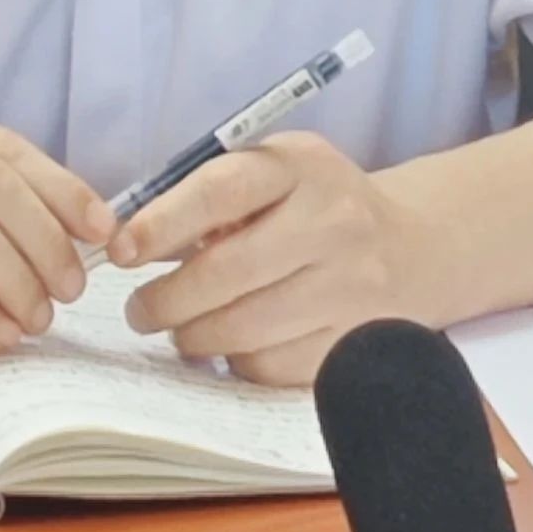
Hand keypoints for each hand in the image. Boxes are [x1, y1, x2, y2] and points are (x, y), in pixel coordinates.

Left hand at [111, 132, 425, 385]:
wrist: (412, 248)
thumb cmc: (313, 206)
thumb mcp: (273, 173)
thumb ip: (208, 197)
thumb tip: (128, 243)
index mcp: (301, 165)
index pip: (221, 191)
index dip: (161, 224)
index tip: (121, 251)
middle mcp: (334, 221)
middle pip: (228, 272)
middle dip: (165, 299)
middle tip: (139, 308)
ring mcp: (352, 285)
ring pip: (244, 328)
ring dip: (192, 335)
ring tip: (178, 327)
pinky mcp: (357, 338)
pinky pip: (272, 365)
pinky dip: (236, 360)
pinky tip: (232, 343)